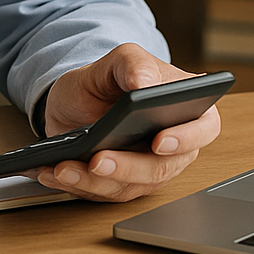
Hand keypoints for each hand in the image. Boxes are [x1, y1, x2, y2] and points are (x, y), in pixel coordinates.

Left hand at [32, 43, 221, 202]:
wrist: (75, 98)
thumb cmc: (107, 81)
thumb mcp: (117, 60)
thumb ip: (132, 64)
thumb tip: (143, 83)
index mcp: (184, 110)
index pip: (202, 128)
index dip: (185, 139)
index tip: (159, 141)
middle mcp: (171, 147)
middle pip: (160, 168)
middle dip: (126, 168)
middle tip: (98, 161)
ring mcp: (145, 169)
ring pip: (128, 187)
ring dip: (92, 182)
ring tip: (63, 168)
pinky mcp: (119, 184)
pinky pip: (100, 193)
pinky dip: (74, 185)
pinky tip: (51, 172)